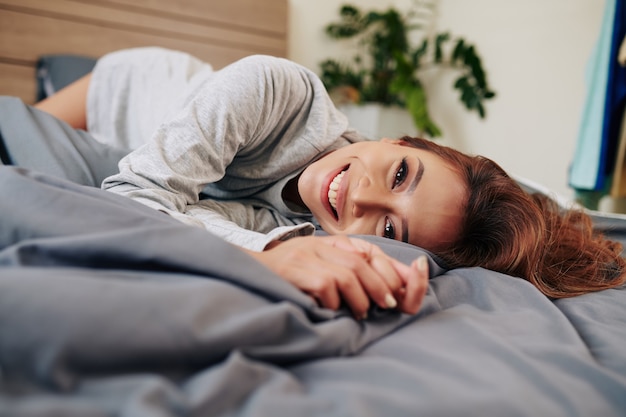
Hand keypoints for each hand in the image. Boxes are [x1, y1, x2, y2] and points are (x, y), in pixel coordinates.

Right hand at [244, 235, 428, 317]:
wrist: (248, 270)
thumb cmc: (290, 274)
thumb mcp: (321, 266)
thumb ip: (350, 272)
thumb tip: (390, 289)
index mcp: (330, 243)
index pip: (370, 251)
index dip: (390, 270)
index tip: (399, 293)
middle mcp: (319, 245)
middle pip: (361, 262)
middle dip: (380, 286)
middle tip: (387, 305)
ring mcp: (305, 255)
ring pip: (346, 274)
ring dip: (360, 298)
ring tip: (361, 312)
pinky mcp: (293, 269)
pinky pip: (325, 285)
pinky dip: (334, 302)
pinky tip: (333, 310)